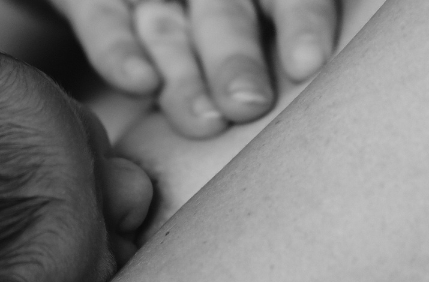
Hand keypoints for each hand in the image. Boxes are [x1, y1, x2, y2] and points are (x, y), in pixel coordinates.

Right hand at [49, 0, 337, 137]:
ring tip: (205, 123)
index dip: (302, 21)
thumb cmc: (193, 29)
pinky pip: (103, 21)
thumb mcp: (227, 42)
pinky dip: (120, 52)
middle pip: (225, 12)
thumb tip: (325, 113)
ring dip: (186, 76)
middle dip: (236, 58)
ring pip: (168, 28)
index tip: (309, 66)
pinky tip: (140, 82)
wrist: (108, 5)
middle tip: (249, 105)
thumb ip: (269, 58)